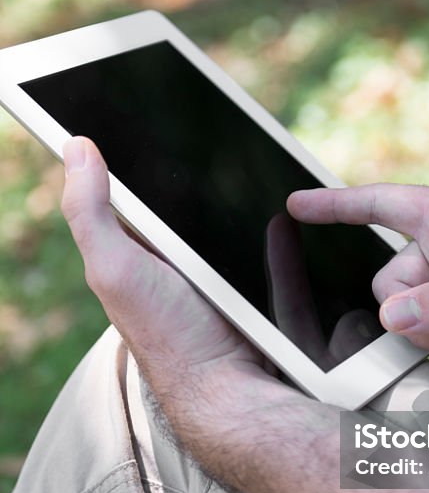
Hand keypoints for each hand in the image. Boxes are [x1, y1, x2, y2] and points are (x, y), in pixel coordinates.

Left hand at [61, 136, 335, 489]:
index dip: (138, 147)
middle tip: (218, 118)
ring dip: (248, 194)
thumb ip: (91, 212)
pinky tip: (290, 212)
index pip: (134, 186)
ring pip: (234, 222)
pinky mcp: (261, 290)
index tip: (156, 101)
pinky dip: (281, 233)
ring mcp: (219, 276)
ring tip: (262, 155)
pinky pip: (276, 252)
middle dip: (205, 166)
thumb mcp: (115, 268)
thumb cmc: (170, 335)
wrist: (232, 391)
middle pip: (191, 200)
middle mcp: (174, 262)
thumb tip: (74, 145)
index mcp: (135, 250)